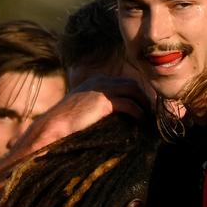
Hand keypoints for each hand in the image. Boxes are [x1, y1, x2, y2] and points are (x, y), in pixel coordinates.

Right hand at [18, 76, 147, 151]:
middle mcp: (100, 81)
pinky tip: (141, 121)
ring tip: (149, 117)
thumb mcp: (83, 110)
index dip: (136, 94)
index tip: (145, 107)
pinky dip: (138, 112)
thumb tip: (115, 117)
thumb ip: (98, 108)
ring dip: (144, 104)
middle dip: (144, 97)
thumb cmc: (66, 123)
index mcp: (96, 82)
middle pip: (132, 84)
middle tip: (152, 112)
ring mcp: (101, 89)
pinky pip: (128, 104)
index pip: (124, 82)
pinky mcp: (103, 101)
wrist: (53, 125)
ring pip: (133, 91)